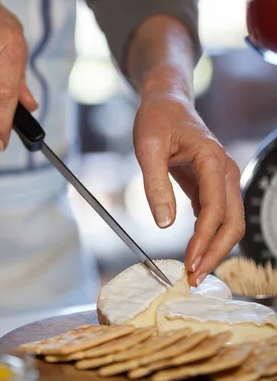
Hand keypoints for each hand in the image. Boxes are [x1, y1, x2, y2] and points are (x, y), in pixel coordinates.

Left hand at [133, 92, 244, 286]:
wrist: (166, 102)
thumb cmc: (157, 119)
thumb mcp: (147, 147)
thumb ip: (155, 184)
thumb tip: (165, 224)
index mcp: (212, 160)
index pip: (215, 210)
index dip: (204, 241)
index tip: (189, 264)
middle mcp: (226, 171)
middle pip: (232, 222)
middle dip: (215, 253)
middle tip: (193, 278)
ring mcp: (222, 178)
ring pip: (229, 222)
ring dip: (214, 248)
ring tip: (192, 270)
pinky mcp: (212, 184)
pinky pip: (217, 215)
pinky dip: (208, 236)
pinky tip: (193, 250)